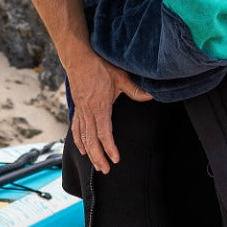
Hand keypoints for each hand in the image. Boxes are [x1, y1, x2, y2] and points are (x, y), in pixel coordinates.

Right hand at [68, 53, 152, 173]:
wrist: (78, 56)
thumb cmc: (99, 66)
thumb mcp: (120, 76)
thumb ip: (134, 90)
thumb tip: (150, 96)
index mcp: (100, 106)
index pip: (104, 133)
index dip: (109, 148)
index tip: (115, 159)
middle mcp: (88, 111)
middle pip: (92, 140)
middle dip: (98, 157)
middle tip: (105, 170)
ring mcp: (81, 110)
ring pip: (83, 136)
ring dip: (89, 152)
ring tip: (95, 164)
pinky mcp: (77, 107)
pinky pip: (76, 127)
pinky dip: (78, 140)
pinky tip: (82, 148)